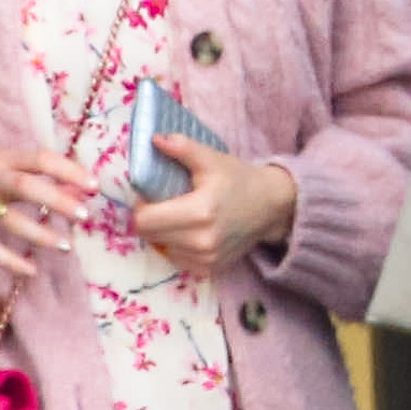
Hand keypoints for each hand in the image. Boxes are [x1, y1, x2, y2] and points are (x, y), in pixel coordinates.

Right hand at [0, 145, 94, 282]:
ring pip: (9, 219)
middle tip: (84, 215)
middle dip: (59, 200)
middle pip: (26, 186)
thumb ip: (25, 171)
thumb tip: (72, 185)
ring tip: (66, 246)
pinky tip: (30, 271)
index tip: (94, 185)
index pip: (39, 158)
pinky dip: (10, 261)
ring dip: (40, 234)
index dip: (68, 170)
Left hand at [133, 138, 296, 278]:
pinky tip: (190, 232)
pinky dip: (176, 245)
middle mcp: (201, 242)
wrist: (269, 207)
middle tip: (162, 204)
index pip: (144, 221)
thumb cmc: (237, 180)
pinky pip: (176, 259)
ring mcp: (206, 259)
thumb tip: (154, 139)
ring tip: (178, 217)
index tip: (150, 195)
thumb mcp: (211, 159)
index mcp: (199, 212)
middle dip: (149, 219)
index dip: (141, 206)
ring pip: (161, 248)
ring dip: (163, 233)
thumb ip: (182, 148)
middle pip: (149, 235)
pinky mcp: (209, 269)